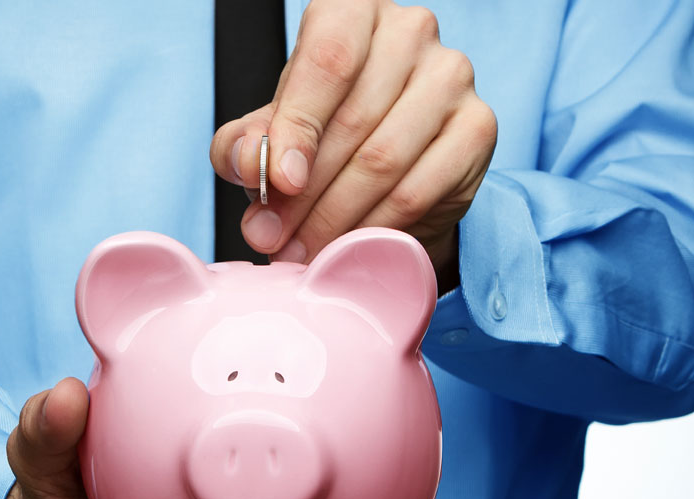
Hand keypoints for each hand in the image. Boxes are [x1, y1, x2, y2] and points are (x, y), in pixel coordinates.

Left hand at [211, 0, 496, 293]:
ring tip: (303, 252)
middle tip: (275, 239)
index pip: (327, 60)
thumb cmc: (323, 135)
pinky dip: (375, 227)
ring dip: (335, 218)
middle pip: (353, 121)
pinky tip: (349, 246)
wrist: (391, 165)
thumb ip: (243, 145)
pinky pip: (418, 191)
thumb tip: (247, 165)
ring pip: (384, 161)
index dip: (297, 127)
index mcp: (352, 14)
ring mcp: (451, 76)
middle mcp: (409, 31)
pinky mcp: (477, 127)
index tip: (279, 183)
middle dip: (305, 195)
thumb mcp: (271, 136)